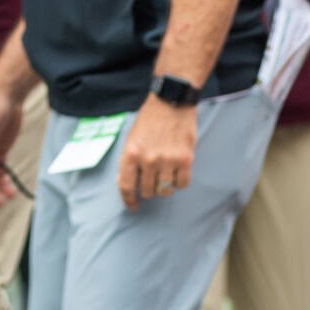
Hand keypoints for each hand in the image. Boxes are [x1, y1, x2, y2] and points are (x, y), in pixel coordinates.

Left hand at [117, 95, 195, 209]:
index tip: (132, 206)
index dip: (128, 200)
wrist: (170, 103)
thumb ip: (128, 160)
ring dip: (163, 187)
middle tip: (150, 183)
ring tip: (164, 176)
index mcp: (130, 153)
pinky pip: (182, 184)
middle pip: (147, 191)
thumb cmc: (148, 121)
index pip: (126, 185)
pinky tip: (176, 174)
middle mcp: (148, 159)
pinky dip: (178, 183)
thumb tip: (124, 182)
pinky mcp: (185, 159)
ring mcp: (168, 160)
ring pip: (165, 189)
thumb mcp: (131, 138)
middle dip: (148, 190)